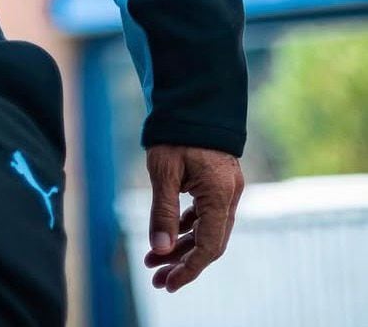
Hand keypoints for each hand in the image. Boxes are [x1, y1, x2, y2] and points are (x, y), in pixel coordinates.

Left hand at [143, 143, 243, 291]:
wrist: (194, 100)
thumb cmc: (176, 132)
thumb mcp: (163, 171)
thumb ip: (163, 211)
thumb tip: (160, 250)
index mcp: (219, 196)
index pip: (208, 247)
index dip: (188, 269)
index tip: (168, 284)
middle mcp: (229, 197)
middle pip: (208, 242)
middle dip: (182, 263)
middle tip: (155, 279)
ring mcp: (226, 191)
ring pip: (206, 229)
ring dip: (182, 246)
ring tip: (153, 261)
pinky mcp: (218, 184)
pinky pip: (205, 214)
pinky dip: (187, 227)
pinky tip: (168, 236)